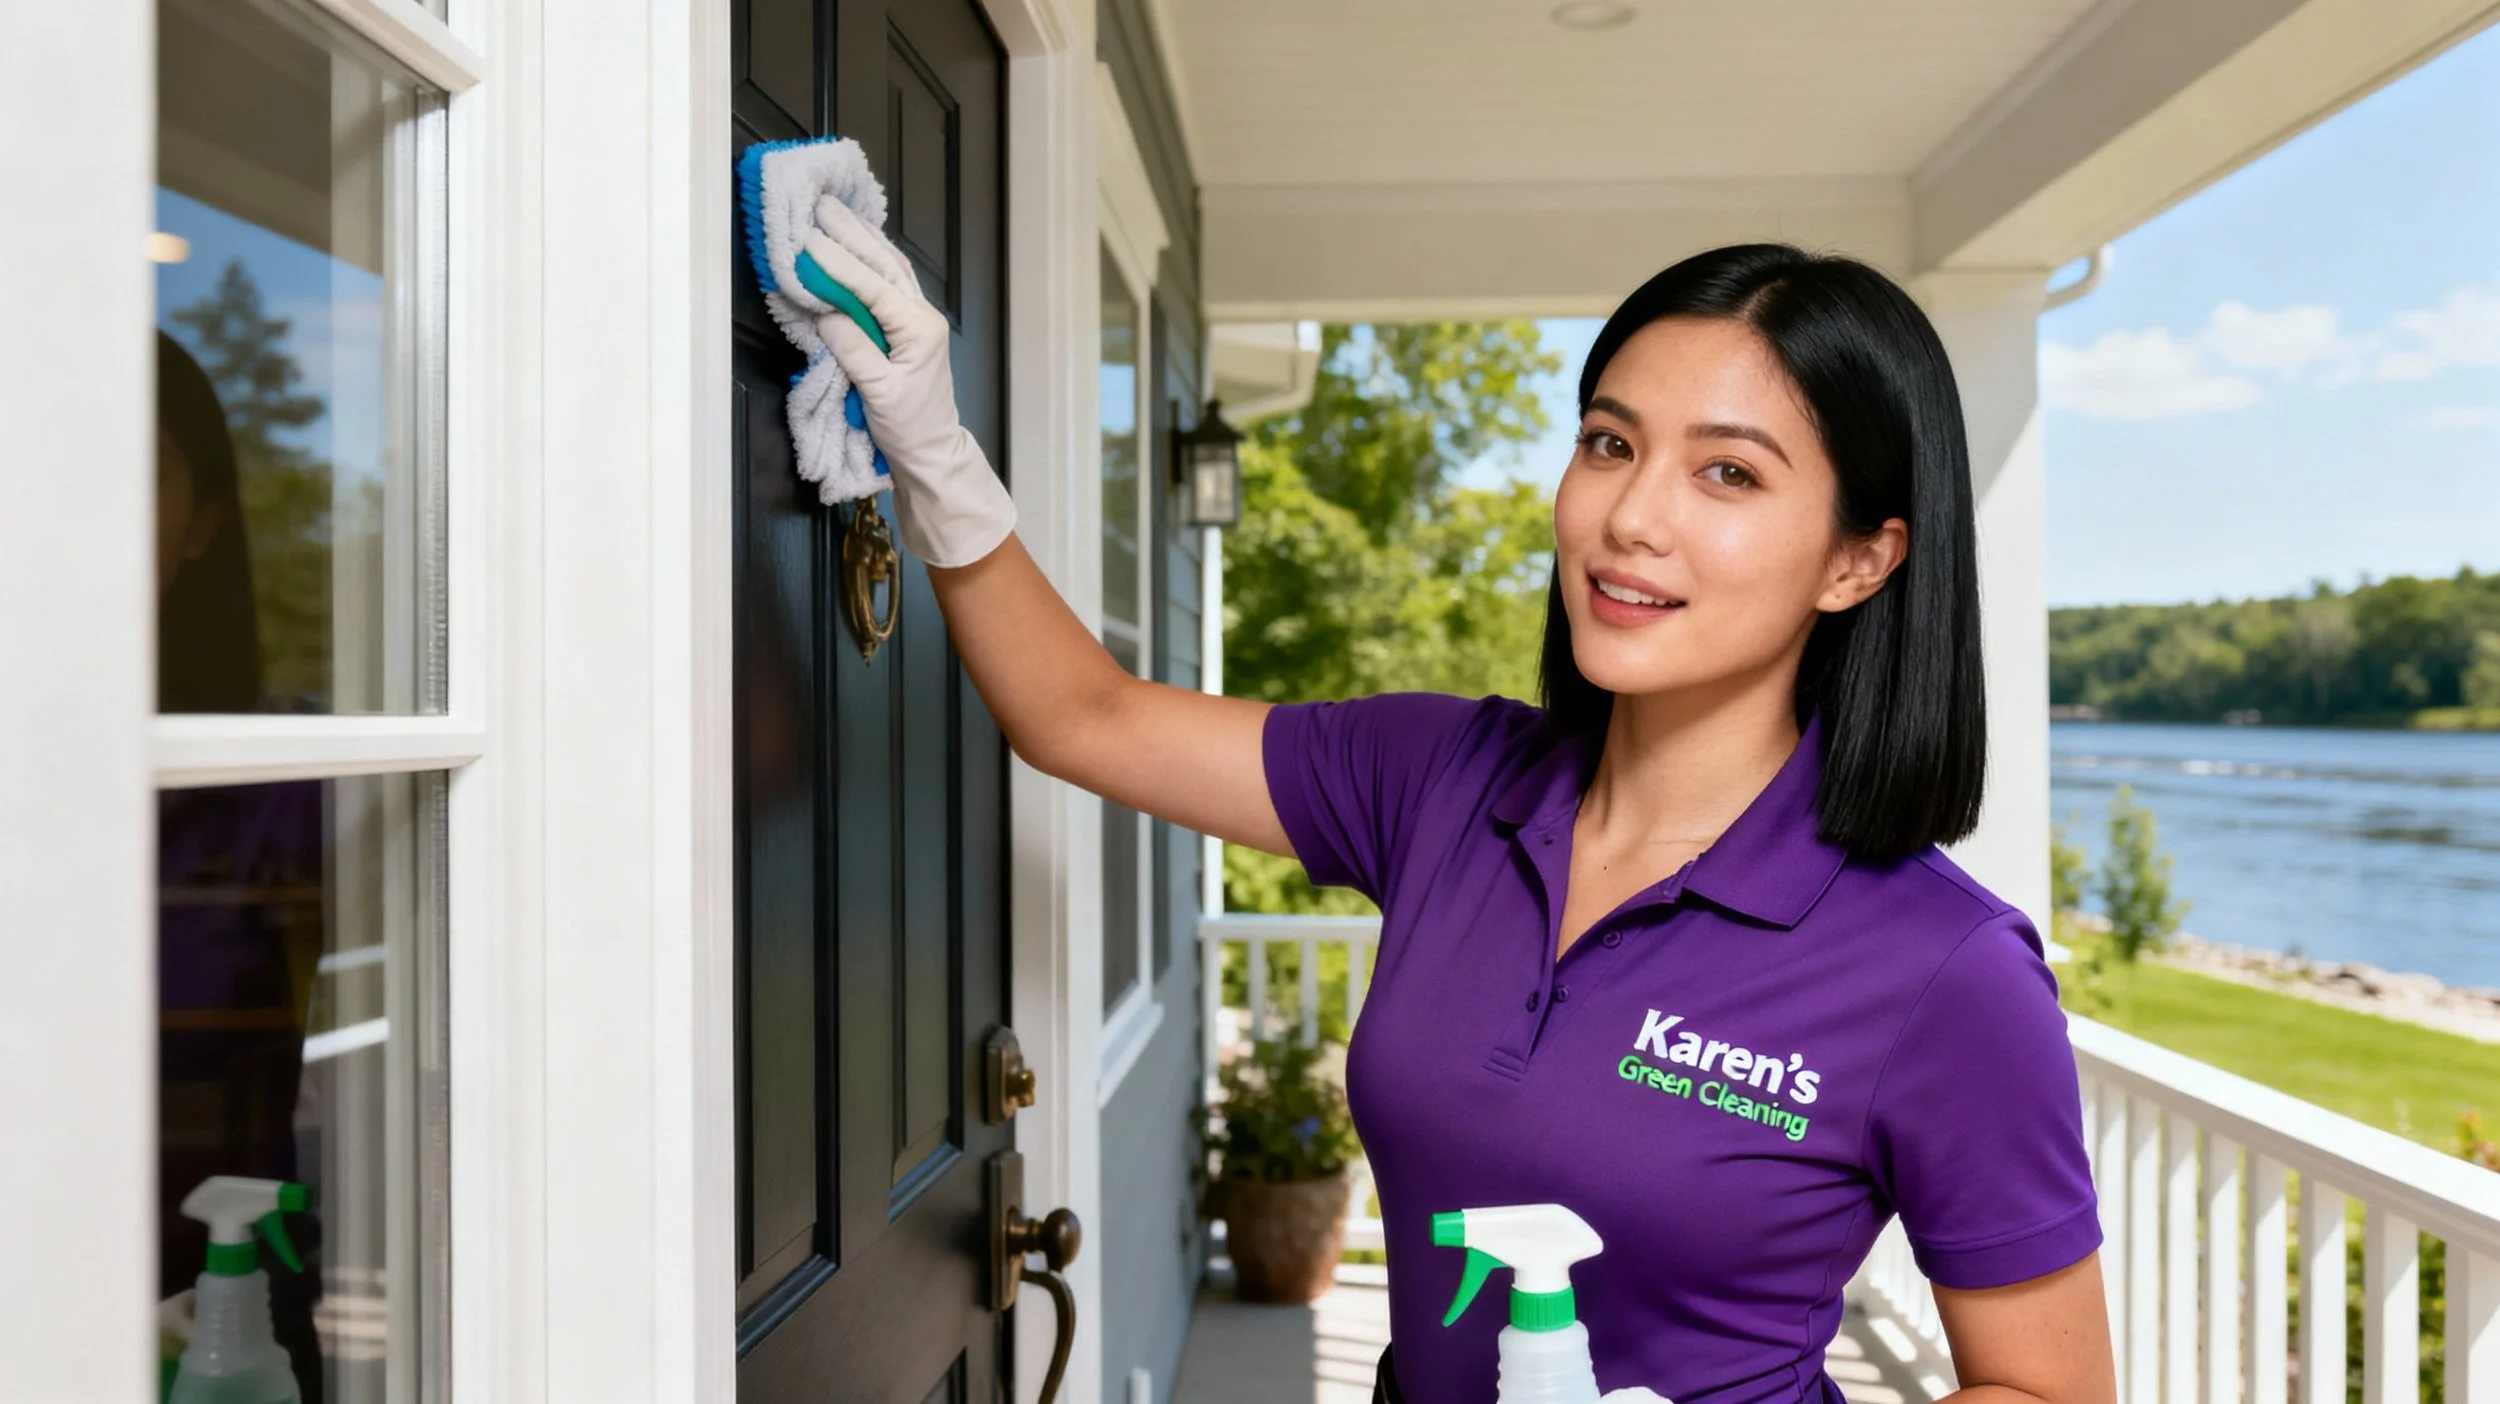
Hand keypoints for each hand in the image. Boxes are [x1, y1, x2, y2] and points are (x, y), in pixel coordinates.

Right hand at [803, 196, 1015, 567]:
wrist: (930, 451)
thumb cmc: (908, 428)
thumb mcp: (879, 392)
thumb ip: (854, 349)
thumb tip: (827, 314)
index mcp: (919, 329)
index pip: (873, 287)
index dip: (839, 263)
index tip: (810, 241)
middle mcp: (921, 317)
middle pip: (885, 264)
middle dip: (852, 233)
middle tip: (821, 206)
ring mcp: (917, 319)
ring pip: (889, 268)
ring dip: (862, 238)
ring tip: (835, 213)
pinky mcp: (907, 327)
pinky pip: (888, 283)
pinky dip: (870, 259)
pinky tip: (856, 243)